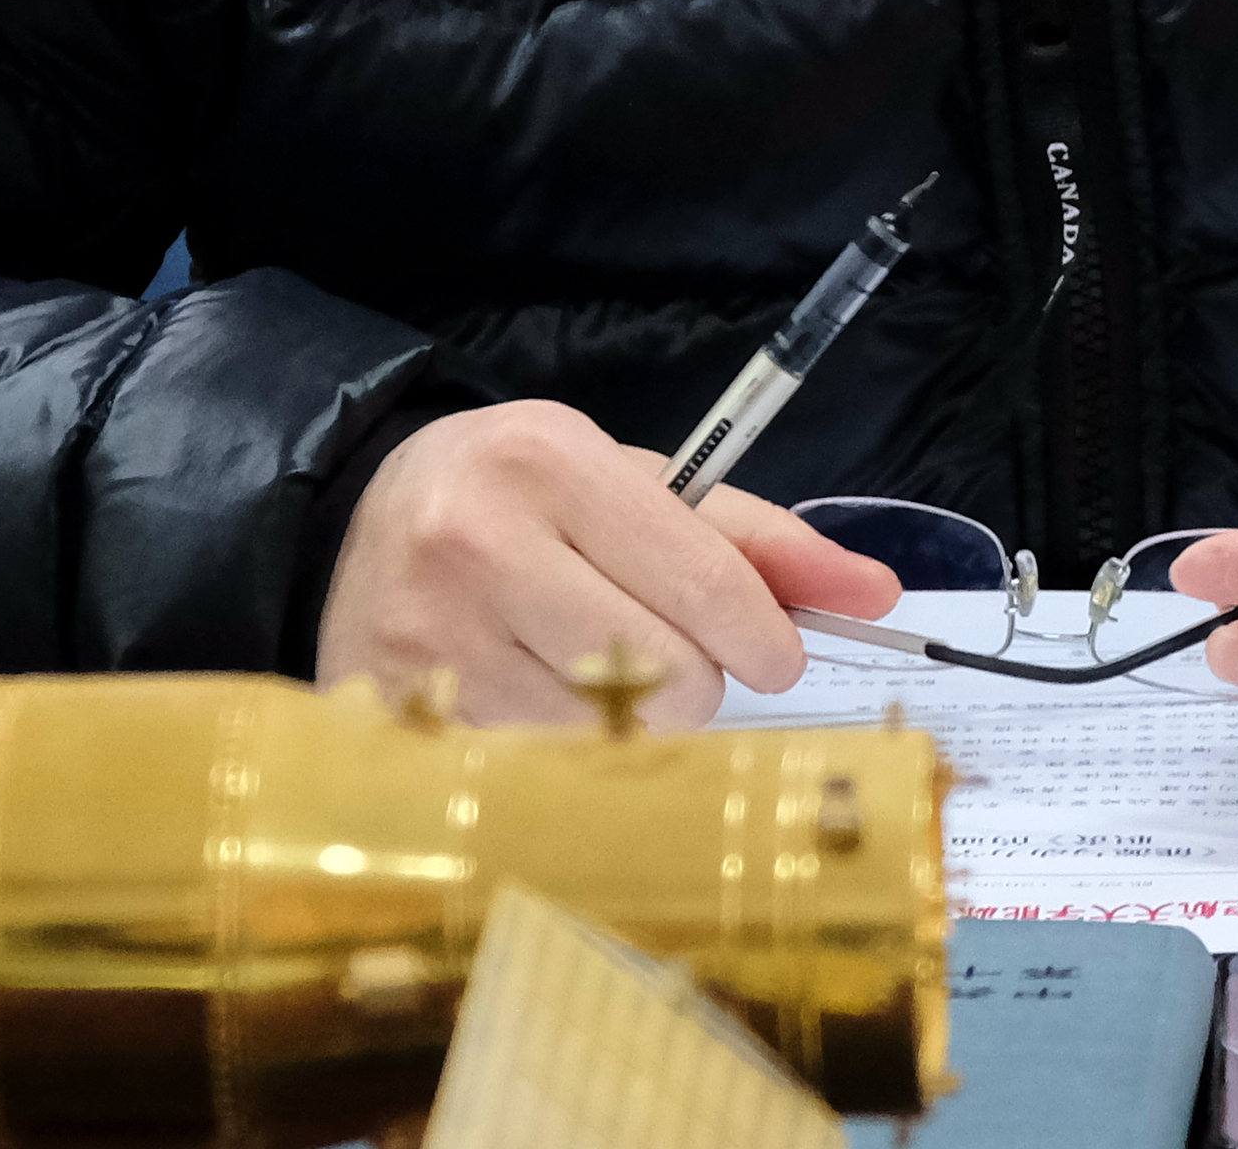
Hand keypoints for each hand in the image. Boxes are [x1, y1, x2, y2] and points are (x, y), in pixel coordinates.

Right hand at [314, 400, 901, 725]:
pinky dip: (564, 757)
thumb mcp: (638, 485)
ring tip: (584, 669)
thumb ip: (760, 539)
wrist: (360, 518)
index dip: (762, 638)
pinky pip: (541, 776)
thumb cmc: (525, 497)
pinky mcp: (400, 717)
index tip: (774, 655)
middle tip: (658, 649)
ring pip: (607, 738)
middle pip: (666, 674)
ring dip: (628, 723)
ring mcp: (432, 639)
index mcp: (551, 461)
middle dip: (693, 677)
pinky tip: (534, 704)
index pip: (703, 585)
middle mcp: (480, 543)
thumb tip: (877, 592)